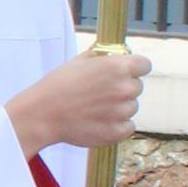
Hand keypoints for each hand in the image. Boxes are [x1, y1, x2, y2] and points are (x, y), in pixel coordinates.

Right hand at [8, 47, 150, 156]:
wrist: (42, 114)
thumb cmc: (58, 85)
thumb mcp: (79, 61)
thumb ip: (102, 56)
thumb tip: (115, 55)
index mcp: (118, 67)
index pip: (145, 65)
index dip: (135, 68)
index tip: (126, 73)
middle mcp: (125, 88)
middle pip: (137, 87)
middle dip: (123, 89)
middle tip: (101, 93)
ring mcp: (123, 112)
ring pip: (131, 108)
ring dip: (118, 108)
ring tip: (94, 109)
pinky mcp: (118, 131)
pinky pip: (127, 126)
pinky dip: (117, 125)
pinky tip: (98, 121)